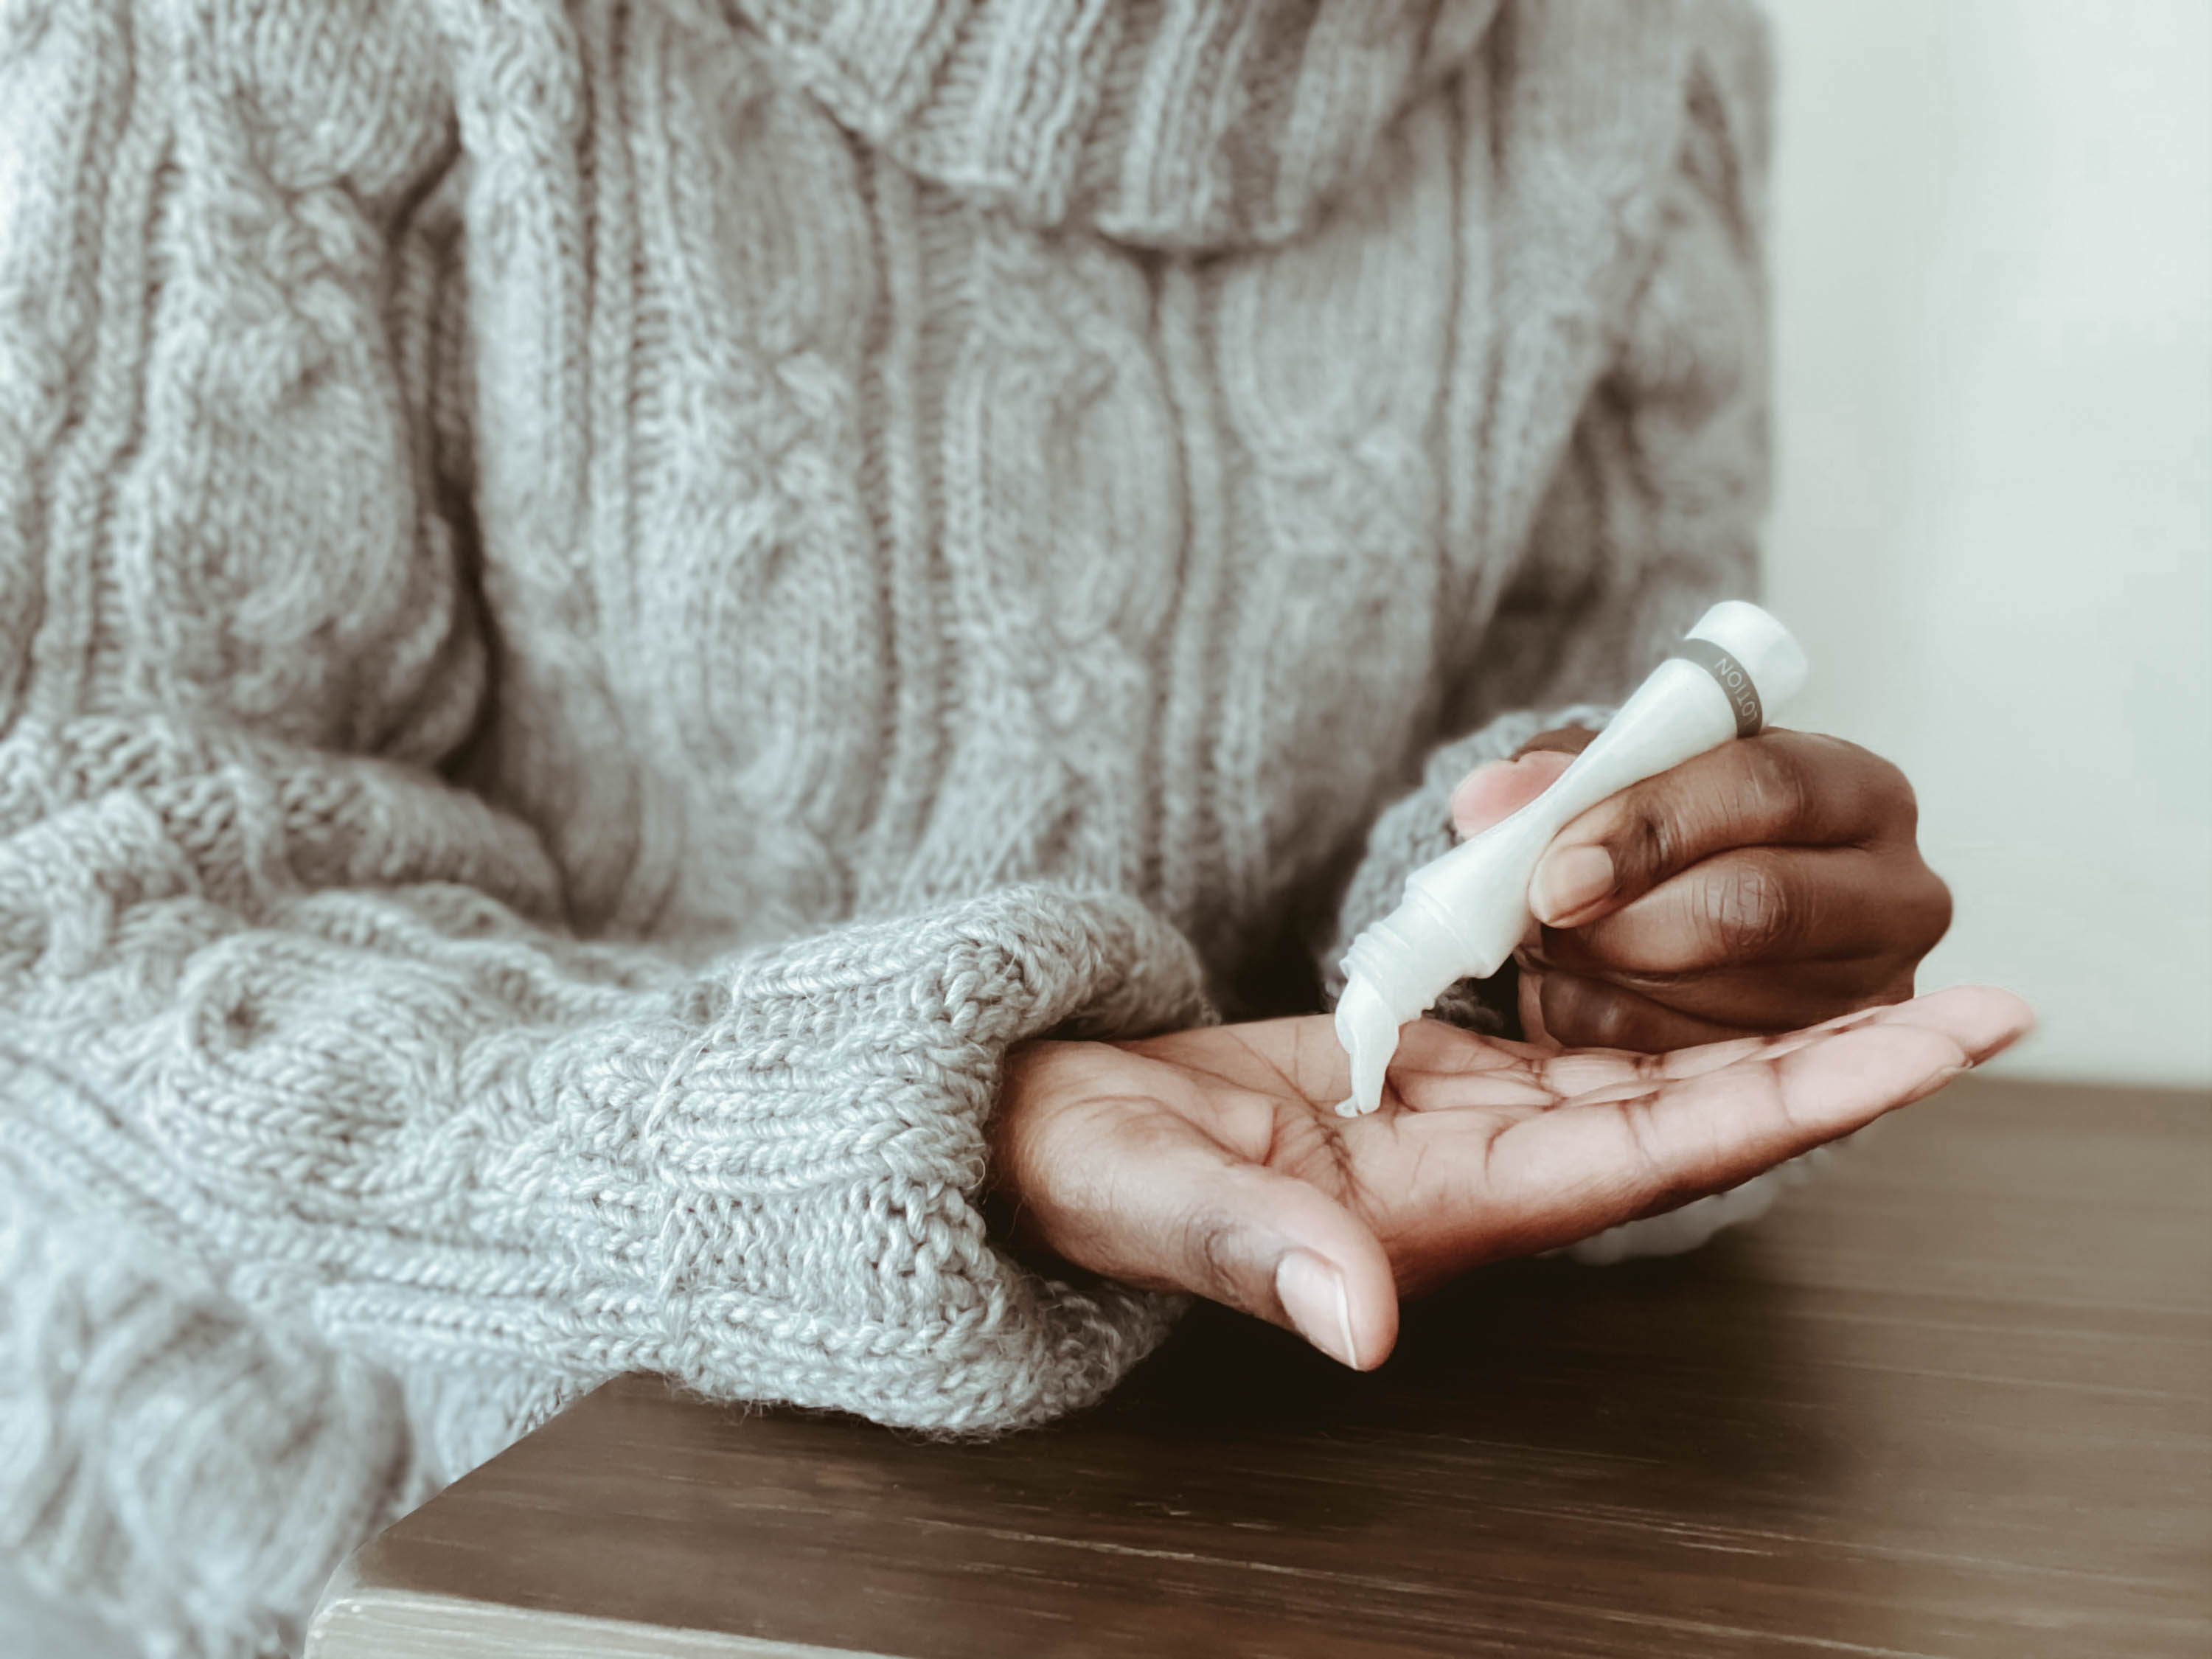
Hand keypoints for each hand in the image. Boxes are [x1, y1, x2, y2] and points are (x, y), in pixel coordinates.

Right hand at [987, 989, 2030, 1368]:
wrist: (1053, 1136)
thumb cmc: (1096, 1173)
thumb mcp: (1159, 1199)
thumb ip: (1260, 1252)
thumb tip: (1366, 1325)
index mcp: (1449, 1209)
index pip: (1664, 1148)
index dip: (1805, 1098)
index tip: (1934, 1047)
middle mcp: (1492, 1176)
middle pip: (1700, 1113)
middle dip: (1842, 1061)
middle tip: (1987, 998)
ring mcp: (1468, 1126)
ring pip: (1653, 1069)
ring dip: (1772, 1027)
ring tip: (1893, 969)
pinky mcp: (1433, 1079)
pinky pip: (1574, 1037)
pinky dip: (1658, 996)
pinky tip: (1720, 962)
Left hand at [1450, 726, 1952, 1049]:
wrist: (1702, 912)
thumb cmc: (1671, 833)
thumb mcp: (1620, 780)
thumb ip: (1557, 779)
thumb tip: (1490, 799)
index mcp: (1858, 790)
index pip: (1766, 790)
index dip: (1650, 829)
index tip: (1555, 870)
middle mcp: (1897, 895)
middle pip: (1755, 906)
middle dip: (1624, 920)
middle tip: (1542, 924)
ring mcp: (1870, 997)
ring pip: (1723, 1000)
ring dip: (1609, 978)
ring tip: (1559, 945)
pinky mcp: (1824, 1077)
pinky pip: (1695, 1067)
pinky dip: (1613, 1030)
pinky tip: (1587, 991)